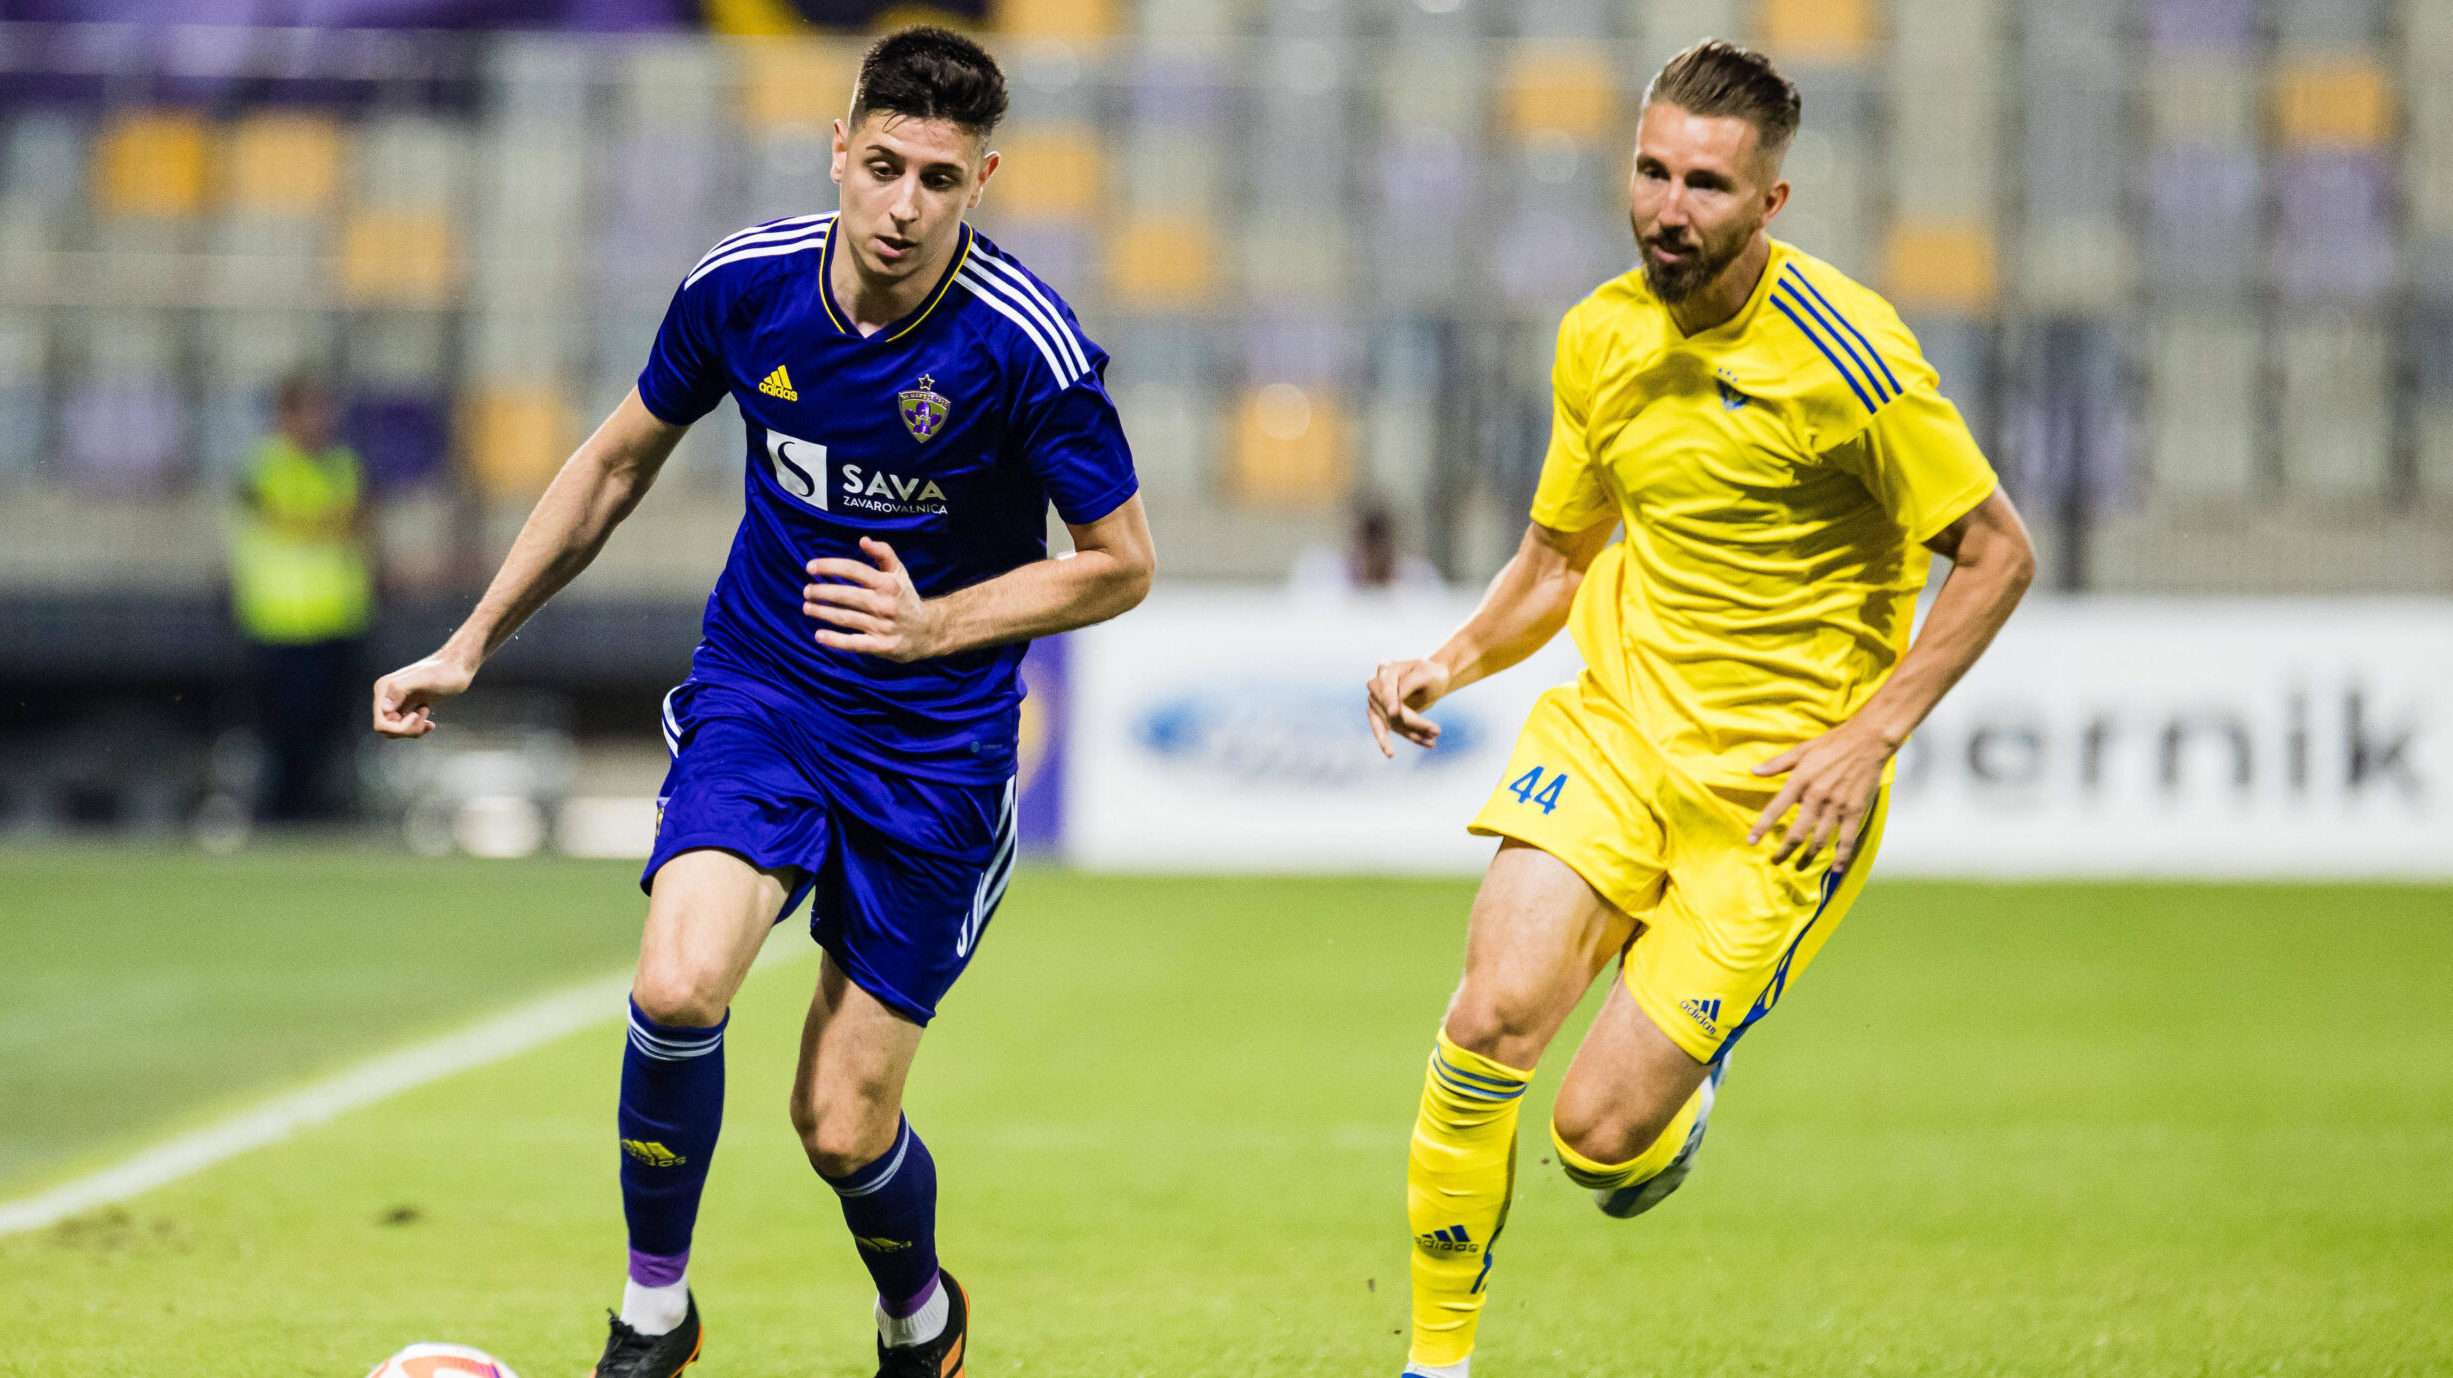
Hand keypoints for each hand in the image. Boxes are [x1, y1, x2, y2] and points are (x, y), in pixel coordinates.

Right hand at [372, 651, 475, 737]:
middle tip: (425, 715)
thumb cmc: (443, 672)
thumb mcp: (423, 679)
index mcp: (384, 689)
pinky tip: (430, 723)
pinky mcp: (408, 706)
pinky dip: (418, 728)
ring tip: (427, 713)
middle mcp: (386, 696)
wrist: (456, 667)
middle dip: (407, 729)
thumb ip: (399, 689)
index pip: (381, 723)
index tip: (416, 716)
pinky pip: (405, 727)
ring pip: (396, 730)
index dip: (399, 728)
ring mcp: (397, 702)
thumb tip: (384, 708)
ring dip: (413, 729)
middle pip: (388, 729)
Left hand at [803, 537, 945, 662]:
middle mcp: (885, 604)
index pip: (854, 570)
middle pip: (846, 595)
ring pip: (846, 618)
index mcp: (888, 583)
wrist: (928, 631)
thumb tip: (863, 540)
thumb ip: (883, 554)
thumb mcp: (899, 573)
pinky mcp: (881, 646)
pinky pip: (854, 643)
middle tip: (806, 591)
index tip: (810, 567)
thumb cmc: (906, 598)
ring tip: (807, 607)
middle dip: (822, 591)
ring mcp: (883, 626)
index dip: (830, 566)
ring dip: (822, 612)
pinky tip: (819, 635)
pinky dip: (835, 640)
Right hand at [1366, 657, 1451, 757]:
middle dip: (1412, 723)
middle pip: (1389, 710)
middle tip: (1437, 731)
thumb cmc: (1431, 673)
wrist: (1433, 680)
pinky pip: (1394, 731)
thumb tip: (1397, 697)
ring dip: (1413, 734)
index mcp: (1386, 671)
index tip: (1393, 712)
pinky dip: (1410, 737)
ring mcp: (1377, 703)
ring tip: (1433, 742)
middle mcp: (1377, 687)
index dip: (1389, 700)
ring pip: (1392, 724)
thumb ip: (1410, 681)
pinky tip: (1426, 745)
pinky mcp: (1383, 718)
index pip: (1385, 688)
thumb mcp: (1427, 673)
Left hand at [1746, 718, 1895, 872]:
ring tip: (1799, 867)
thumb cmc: (1833, 743)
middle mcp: (1816, 797)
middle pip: (1796, 832)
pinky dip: (1841, 856)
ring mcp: (1837, 806)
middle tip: (1776, 860)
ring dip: (1808, 857)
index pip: (1776, 808)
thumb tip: (1753, 771)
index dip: (1762, 827)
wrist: (1868, 741)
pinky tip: (1836, 870)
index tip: (1751, 841)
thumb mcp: (1802, 749)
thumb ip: (1777, 764)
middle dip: (1784, 850)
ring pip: (1819, 840)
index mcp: (1800, 781)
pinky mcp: (1855, 811)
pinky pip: (1847, 839)